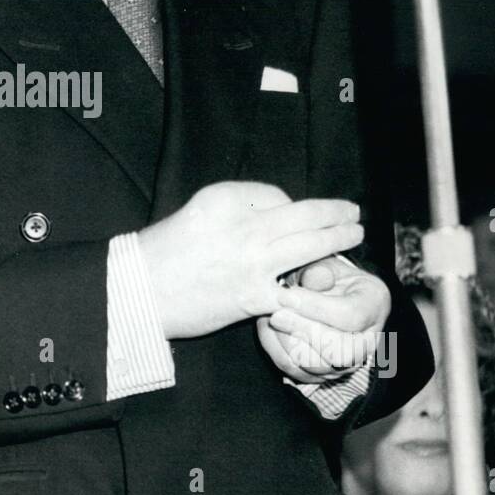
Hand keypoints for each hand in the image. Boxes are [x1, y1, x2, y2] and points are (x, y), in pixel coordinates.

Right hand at [137, 182, 363, 338]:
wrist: (141, 291)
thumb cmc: (167, 249)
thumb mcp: (201, 207)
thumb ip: (242, 201)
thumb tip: (283, 209)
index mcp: (227, 199)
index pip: (279, 196)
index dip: (296, 206)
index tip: (300, 215)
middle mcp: (244, 227)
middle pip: (305, 216)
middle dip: (335, 215)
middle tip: (352, 213)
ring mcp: (253, 263)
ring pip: (310, 246)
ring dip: (337, 239)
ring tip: (352, 234)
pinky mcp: (254, 297)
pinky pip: (295, 289)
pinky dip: (312, 285)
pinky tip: (324, 283)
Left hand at [257, 255, 390, 382]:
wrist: (328, 293)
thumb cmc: (326, 275)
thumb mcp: (325, 263)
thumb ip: (320, 269)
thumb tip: (312, 279)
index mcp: (375, 303)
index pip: (350, 316)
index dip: (315, 308)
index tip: (285, 295)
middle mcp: (369, 339)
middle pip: (340, 351)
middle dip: (302, 331)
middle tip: (275, 314)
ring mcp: (350, 361)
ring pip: (317, 366)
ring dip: (286, 343)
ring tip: (269, 319)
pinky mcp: (327, 373)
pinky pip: (299, 373)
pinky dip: (278, 353)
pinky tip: (268, 331)